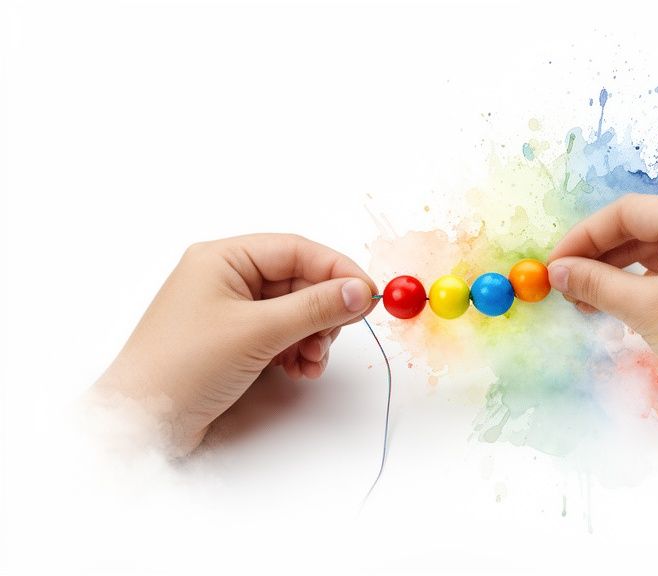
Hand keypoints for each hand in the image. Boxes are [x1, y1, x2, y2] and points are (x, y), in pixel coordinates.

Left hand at [91, 234, 377, 454]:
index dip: (336, 270)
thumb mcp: (258, 332)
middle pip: (299, 281)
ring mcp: (230, 311)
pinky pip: (282, 335)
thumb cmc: (184, 367)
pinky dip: (298, 350)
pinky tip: (299, 370)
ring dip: (313, 335)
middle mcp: (227, 278)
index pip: (296, 250)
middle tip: (341, 333)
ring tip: (311, 361)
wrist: (141, 422)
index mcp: (223, 258)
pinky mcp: (234, 341)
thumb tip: (360, 291)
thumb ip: (314, 308)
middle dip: (323, 310)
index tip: (368, 295)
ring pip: (295, 311)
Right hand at [547, 194, 657, 394]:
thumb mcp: (644, 309)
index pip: (629, 212)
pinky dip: (641, 282)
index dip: (585, 236)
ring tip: (585, 299)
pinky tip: (616, 303)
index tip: (555, 263)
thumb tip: (557, 272)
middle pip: (643, 226)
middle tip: (565, 282)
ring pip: (656, 248)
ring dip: (617, 270)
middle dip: (599, 254)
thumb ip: (596, 284)